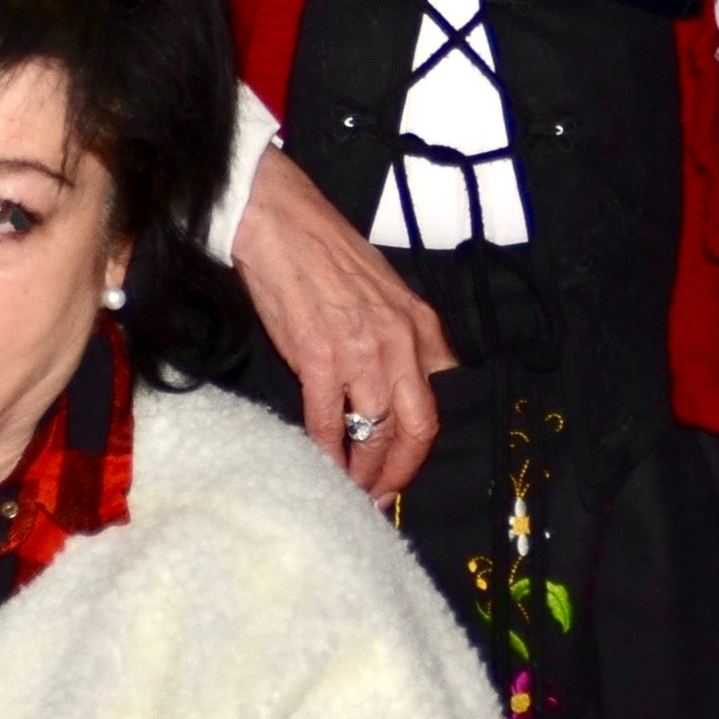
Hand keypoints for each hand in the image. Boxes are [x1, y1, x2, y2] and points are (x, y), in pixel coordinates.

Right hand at [228, 154, 448, 498]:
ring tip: (350, 486)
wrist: (279, 222)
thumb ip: (403, 336)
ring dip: (363, 469)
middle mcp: (400, 343)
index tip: (406, 467)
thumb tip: (404, 380)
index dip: (423, 445)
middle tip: (383, 495)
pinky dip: (326, 449)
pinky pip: (327, 420)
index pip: (438, 402)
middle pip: (418, 428)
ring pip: (374, 432)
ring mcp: (361, 353)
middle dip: (401, 471)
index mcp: (421, 327)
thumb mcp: (386, 291)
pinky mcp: (318, 357)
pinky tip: (321, 463)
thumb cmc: (325, 251)